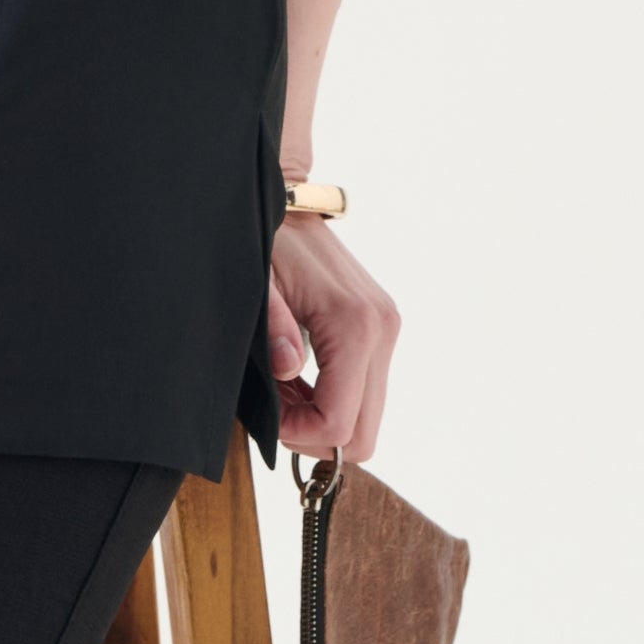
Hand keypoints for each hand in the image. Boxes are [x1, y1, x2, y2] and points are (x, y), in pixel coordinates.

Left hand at [265, 213, 399, 464]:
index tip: (268, 418)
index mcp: (353, 325)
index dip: (299, 435)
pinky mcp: (382, 330)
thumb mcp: (257, 285)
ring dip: (323, 418)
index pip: (339, 422)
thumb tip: (289, 370)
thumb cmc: (268, 244)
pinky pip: (365, 391)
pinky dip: (333, 399)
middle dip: (315, 435)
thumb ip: (273, 328)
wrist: (290, 208)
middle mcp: (381, 331)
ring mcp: (386, 331)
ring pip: (368, 417)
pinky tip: (299, 381)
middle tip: (276, 413)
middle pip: (364, 433)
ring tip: (283, 393)